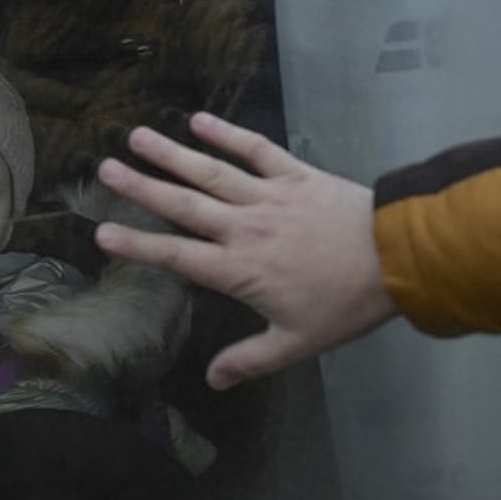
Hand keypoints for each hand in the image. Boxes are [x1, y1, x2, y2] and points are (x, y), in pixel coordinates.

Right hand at [93, 112, 396, 388]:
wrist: (399, 257)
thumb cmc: (346, 304)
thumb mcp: (297, 342)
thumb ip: (251, 359)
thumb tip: (211, 380)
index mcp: (239, 270)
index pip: (177, 257)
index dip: (137, 245)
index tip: (101, 233)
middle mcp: (244, 227)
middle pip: (183, 206)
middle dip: (140, 188)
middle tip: (104, 168)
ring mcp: (268, 196)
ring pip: (210, 172)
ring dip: (171, 153)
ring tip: (137, 135)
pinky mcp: (295, 174)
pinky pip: (256, 150)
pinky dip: (228, 133)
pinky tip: (199, 119)